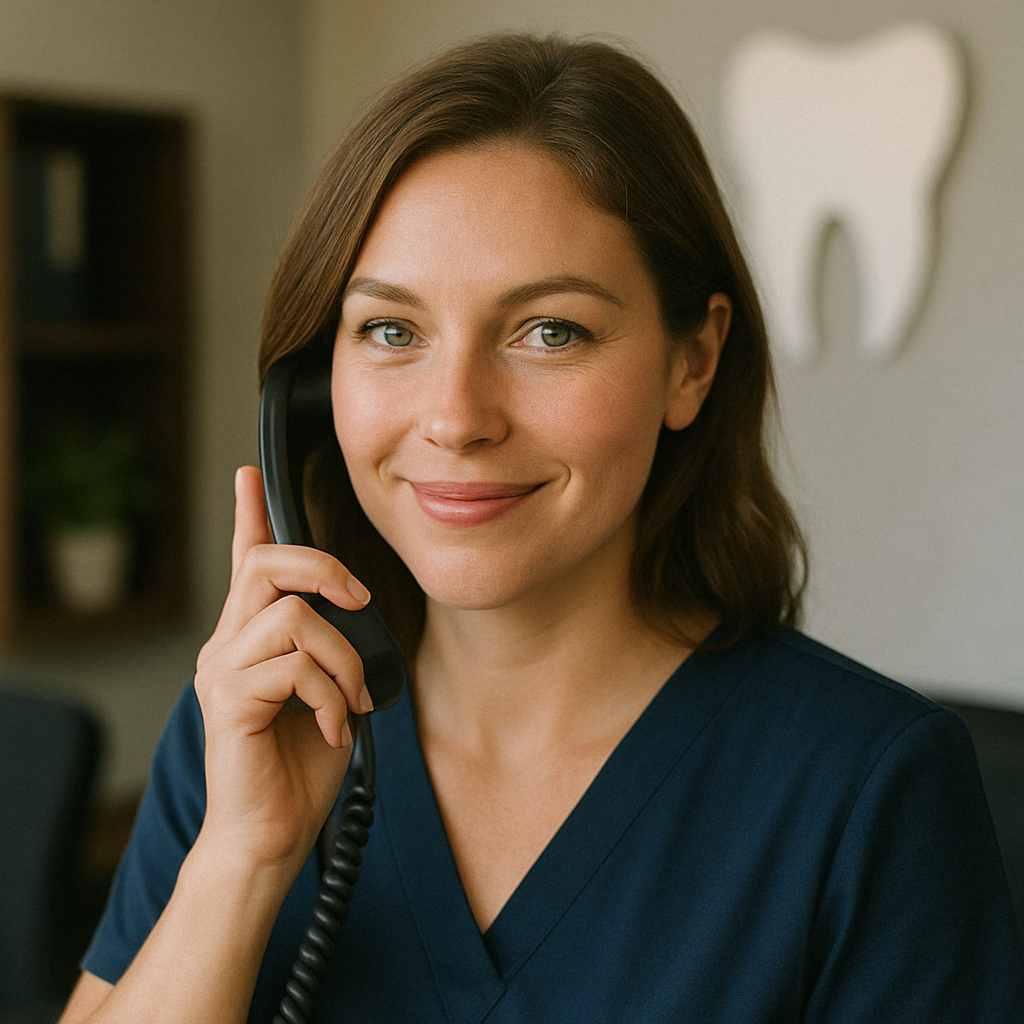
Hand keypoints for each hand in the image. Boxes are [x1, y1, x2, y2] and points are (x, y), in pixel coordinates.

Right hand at [193, 465, 373, 873]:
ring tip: (353, 703)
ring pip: (294, 618)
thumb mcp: (331, 692)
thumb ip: (334, 649)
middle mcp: (229, 645)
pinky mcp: (229, 701)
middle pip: (266, 565)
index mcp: (252, 638)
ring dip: (344, 660)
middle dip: (323, 567)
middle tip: (360, 601)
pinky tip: (334, 730)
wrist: (272, 834)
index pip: (246, 563)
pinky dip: (331, 697)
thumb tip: (361, 616)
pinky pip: (295, 667)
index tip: (249, 474)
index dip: (248, 515)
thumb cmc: (301, 766)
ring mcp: (223, 671)